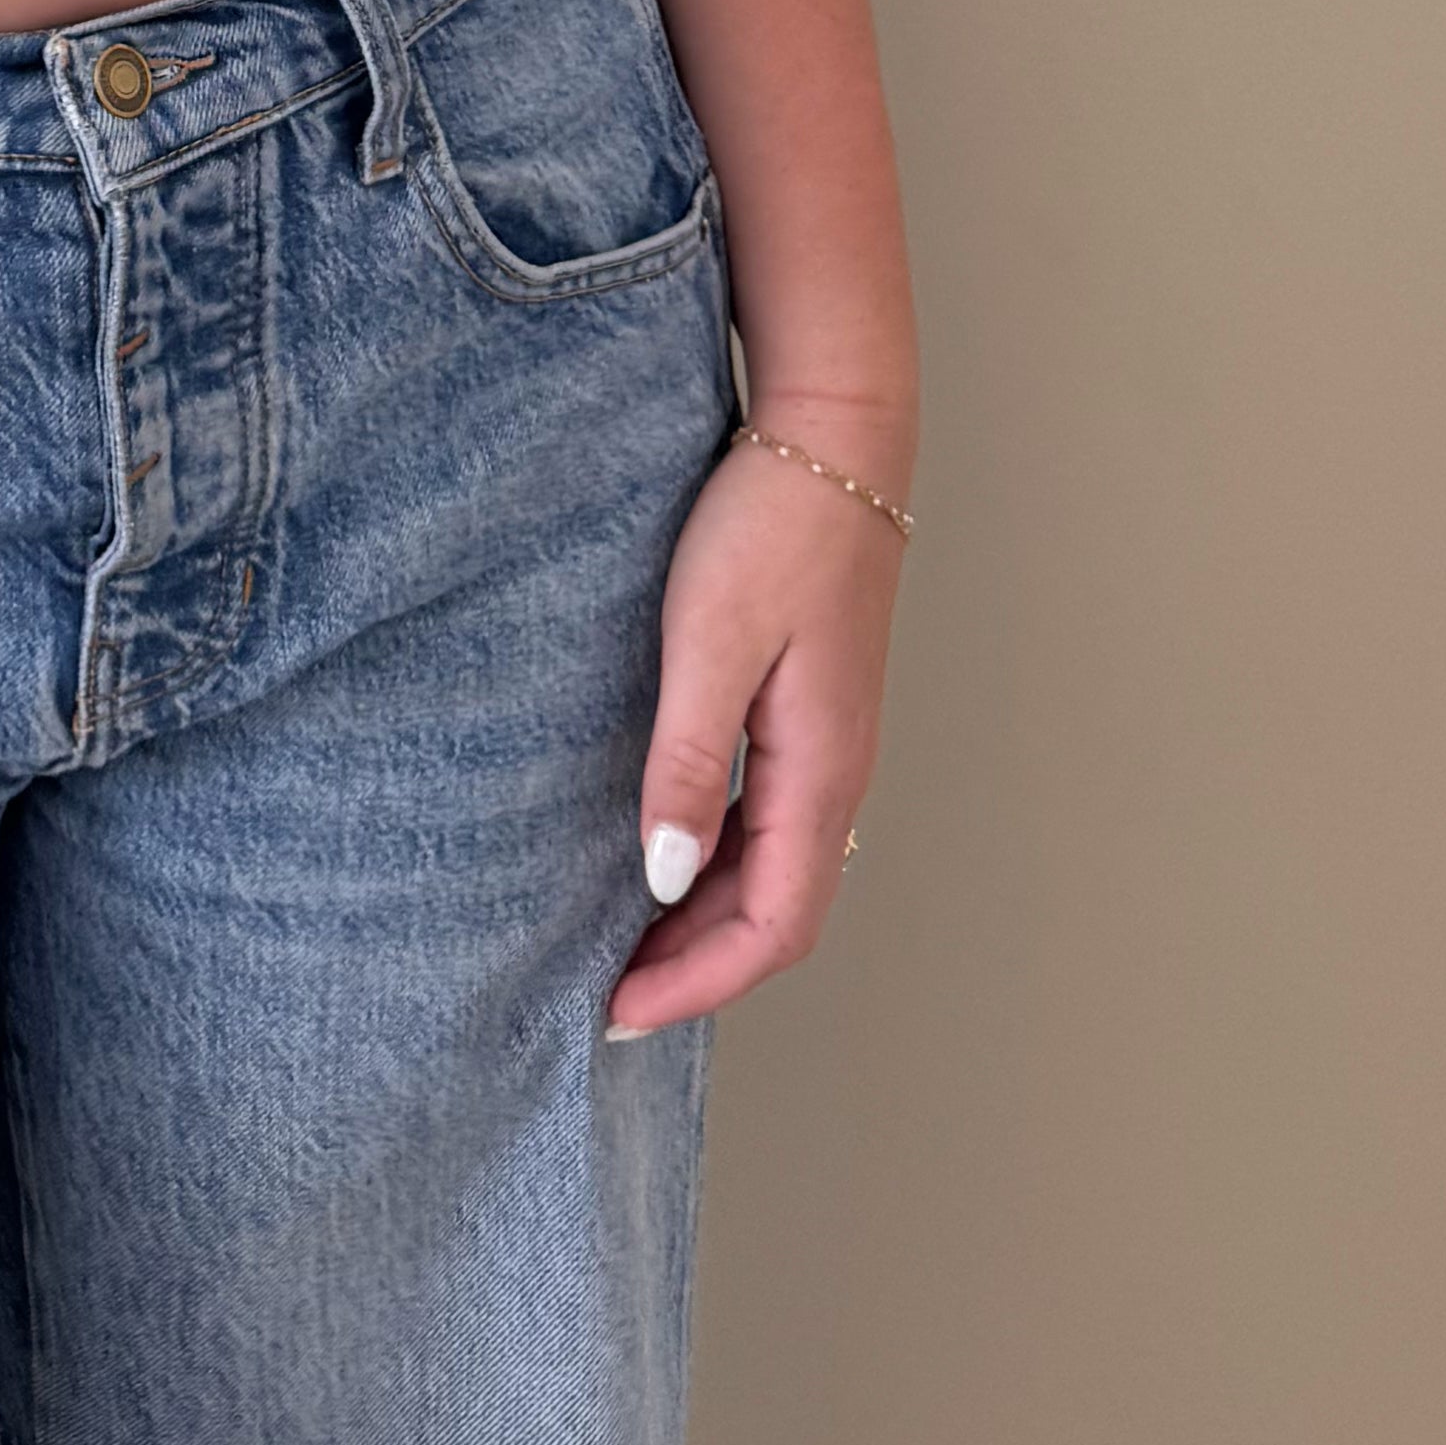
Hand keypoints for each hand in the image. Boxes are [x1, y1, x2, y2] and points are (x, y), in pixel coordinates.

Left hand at [603, 414, 908, 1037]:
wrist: (834, 433)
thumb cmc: (771, 524)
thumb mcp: (710, 641)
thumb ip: (689, 762)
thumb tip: (665, 878)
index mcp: (821, 770)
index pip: (773, 927)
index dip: (699, 982)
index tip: (621, 1011)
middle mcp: (837, 770)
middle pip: (777, 912)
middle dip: (697, 965)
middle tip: (608, 991)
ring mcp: (829, 738)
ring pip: (774, 867)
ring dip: (707, 917)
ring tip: (626, 937)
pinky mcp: (810, 704)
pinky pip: (770, 817)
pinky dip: (719, 857)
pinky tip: (667, 844)